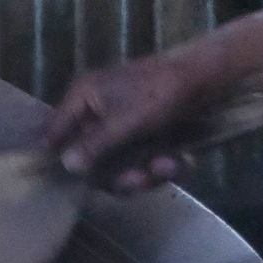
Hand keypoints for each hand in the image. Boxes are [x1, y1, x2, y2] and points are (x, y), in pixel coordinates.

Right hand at [45, 46, 226, 189]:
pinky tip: (179, 163)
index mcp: (83, 98)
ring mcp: (121, 128)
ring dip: (144, 173)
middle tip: (140, 180)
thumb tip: (65, 166)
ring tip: (169, 167)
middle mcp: (97, 114)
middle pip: (90, 160)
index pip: (55, 132)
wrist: (206, 79)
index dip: (61, 158)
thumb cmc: (160, 92)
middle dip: (118, 174)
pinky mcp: (143, 139)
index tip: (72, 183)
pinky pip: (140, 163)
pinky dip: (159, 166)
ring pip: (118, 167)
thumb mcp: (125, 121)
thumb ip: (94, 146)